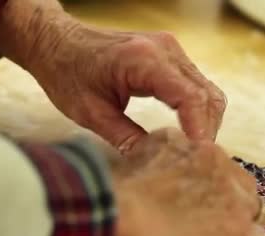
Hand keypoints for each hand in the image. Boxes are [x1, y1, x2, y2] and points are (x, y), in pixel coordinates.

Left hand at [0, 0, 225, 151]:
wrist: (57, 42)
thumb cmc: (67, 72)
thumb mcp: (91, 114)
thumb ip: (126, 139)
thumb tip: (156, 163)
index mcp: (144, 60)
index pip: (190, 98)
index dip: (199, 130)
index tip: (198, 158)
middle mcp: (165, 50)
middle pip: (207, 95)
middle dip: (206, 131)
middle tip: (196, 163)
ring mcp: (171, 50)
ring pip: (207, 91)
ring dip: (205, 122)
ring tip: (192, 151)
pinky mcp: (170, 56)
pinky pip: (196, 86)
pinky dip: (197, 111)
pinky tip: (187, 132)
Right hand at [106, 128, 264, 235]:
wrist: (121, 215)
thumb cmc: (120, 191)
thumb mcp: (143, 154)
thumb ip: (163, 156)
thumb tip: (163, 167)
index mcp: (201, 148)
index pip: (219, 168)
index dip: (208, 189)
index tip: (190, 204)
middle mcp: (225, 166)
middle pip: (241, 188)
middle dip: (226, 205)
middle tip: (202, 225)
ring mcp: (236, 199)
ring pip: (253, 214)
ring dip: (235, 229)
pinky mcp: (241, 231)